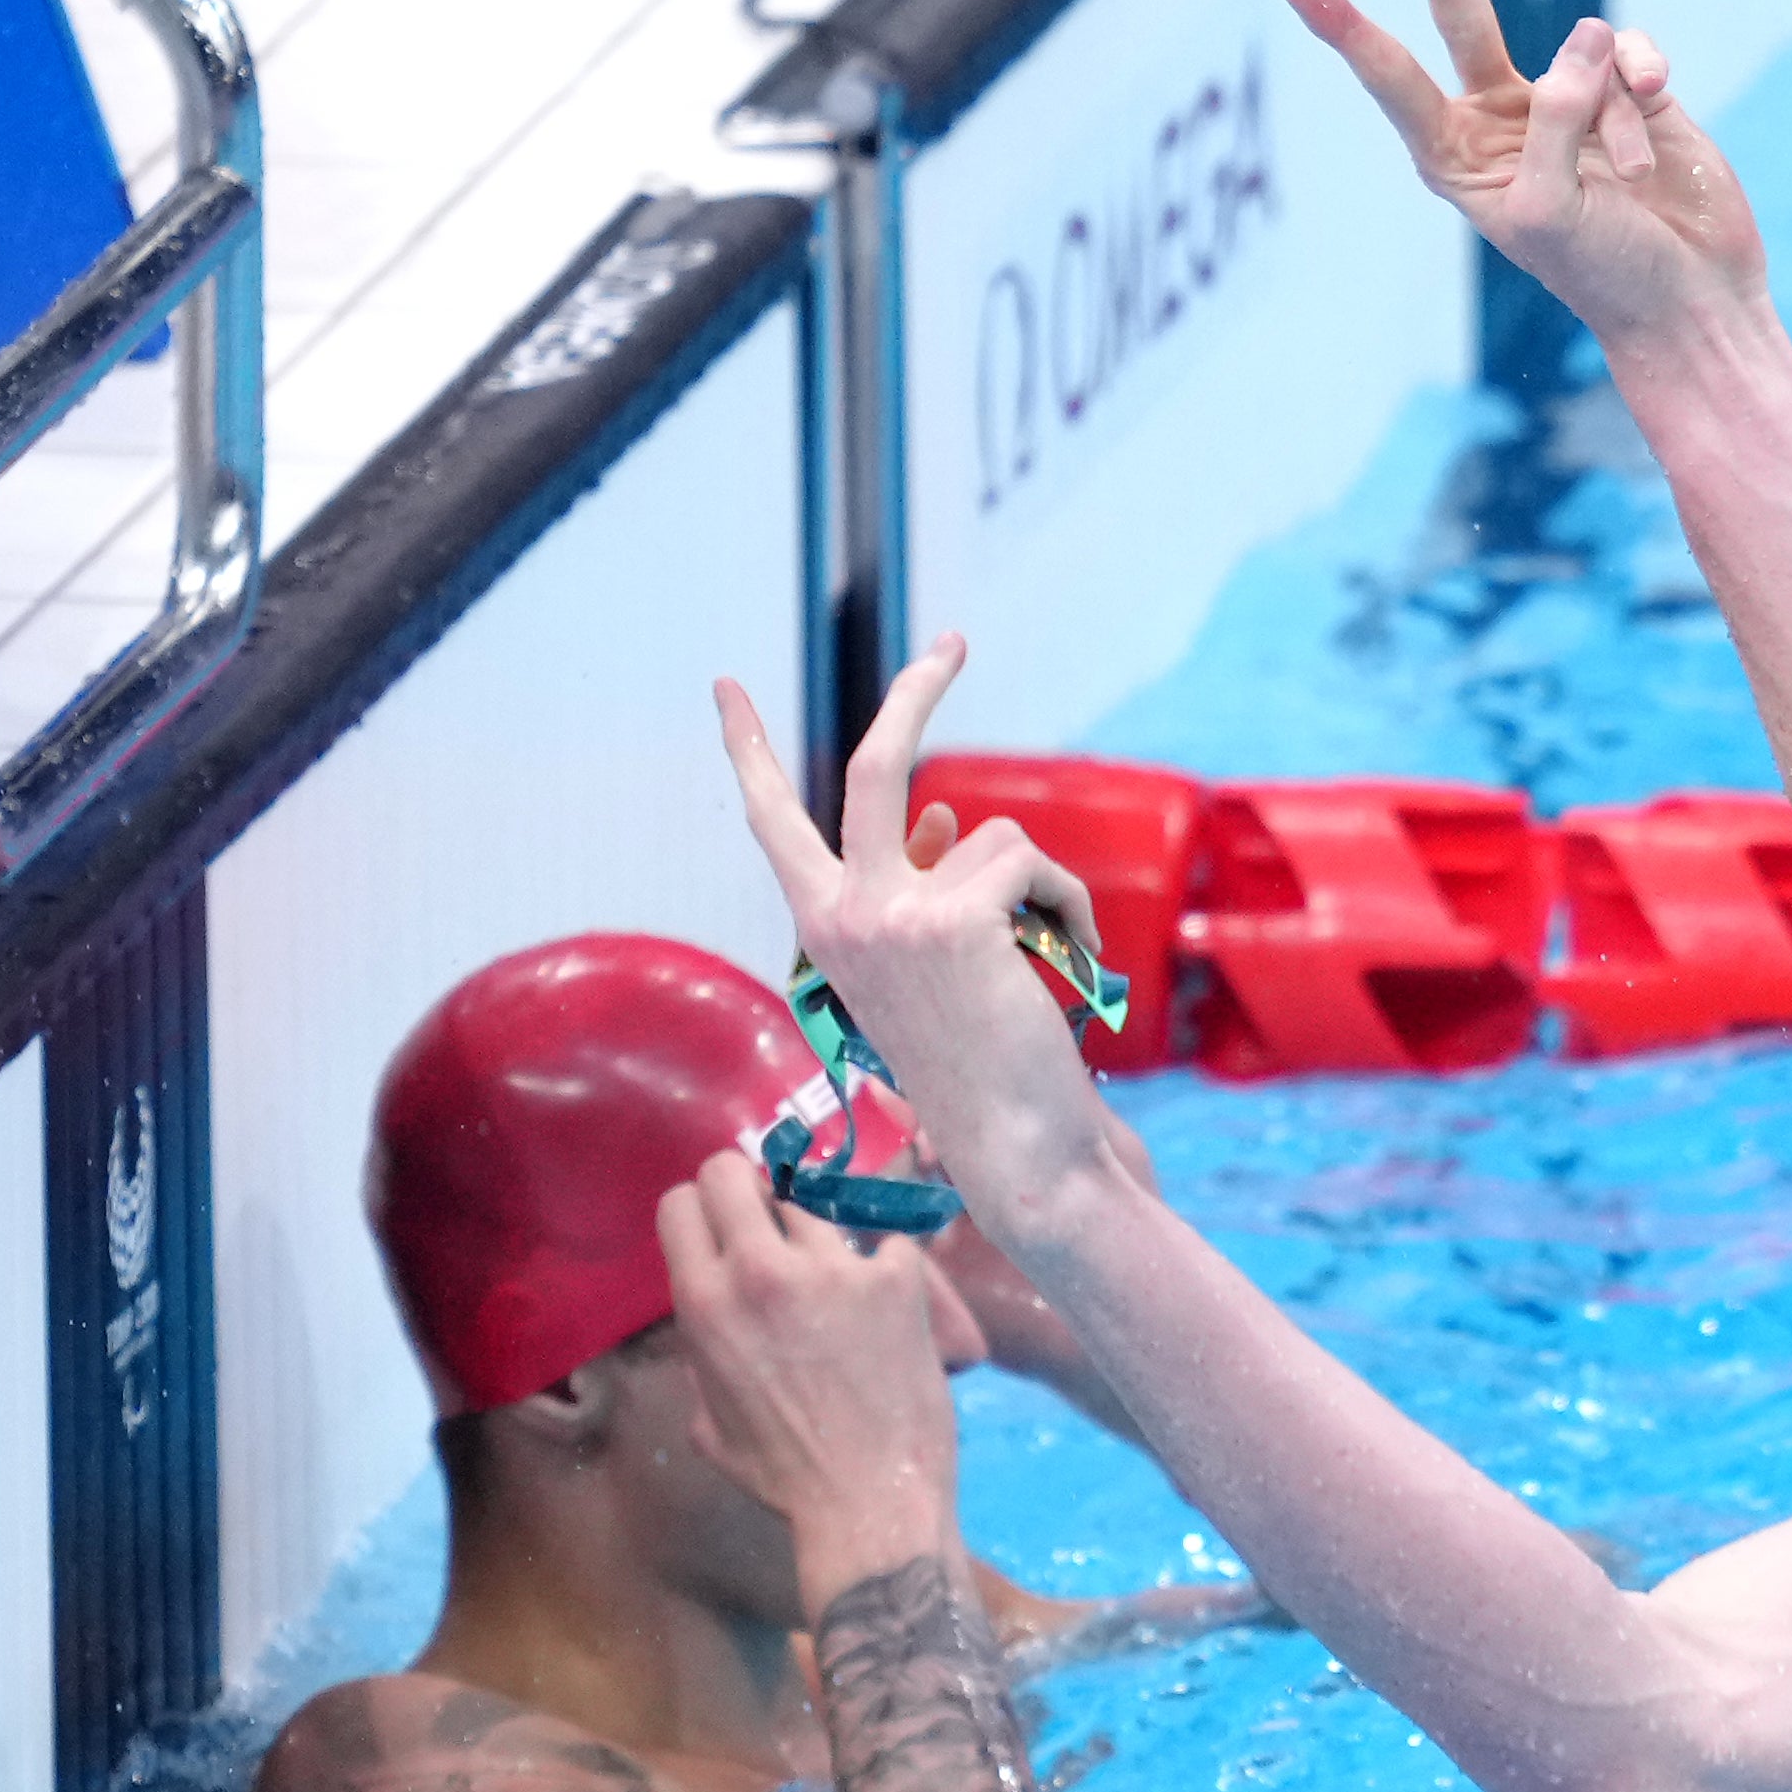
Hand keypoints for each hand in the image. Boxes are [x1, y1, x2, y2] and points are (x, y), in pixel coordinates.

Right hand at [656, 1150, 979, 1601]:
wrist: (871, 1500)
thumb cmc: (784, 1475)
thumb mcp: (707, 1417)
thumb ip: (700, 1352)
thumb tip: (711, 1319)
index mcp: (704, 1301)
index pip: (680, 1202)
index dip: (700, 1211)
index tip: (720, 1228)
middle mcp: (762, 1269)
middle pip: (734, 1172)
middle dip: (747, 1188)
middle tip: (770, 1220)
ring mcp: (835, 1268)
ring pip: (812, 1200)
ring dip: (818, 1229)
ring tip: (835, 1274)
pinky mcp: (899, 1276)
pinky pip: (887, 1234)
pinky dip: (887, 1256)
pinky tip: (889, 1290)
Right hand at [715, 637, 1122, 1237]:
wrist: (1018, 1148)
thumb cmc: (983, 1073)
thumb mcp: (932, 971)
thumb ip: (920, 890)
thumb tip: (937, 818)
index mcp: (824, 930)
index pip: (772, 822)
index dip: (751, 751)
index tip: (727, 690)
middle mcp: (843, 915)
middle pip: (871, 768)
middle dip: (917, 693)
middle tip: (954, 643)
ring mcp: (893, 913)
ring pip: (989, 837)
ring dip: (1036, 890)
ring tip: (1042, 962)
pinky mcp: (954, 916)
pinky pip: (1030, 865)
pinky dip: (1064, 908)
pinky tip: (1064, 965)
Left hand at [1277, 0, 1768, 350]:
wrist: (1695, 302)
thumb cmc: (1609, 275)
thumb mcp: (1552, 209)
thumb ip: (1552, 117)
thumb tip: (1586, 37)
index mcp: (1458, 160)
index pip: (1394, 79)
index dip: (1346, 27)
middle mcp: (1504, 120)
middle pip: (1459, 16)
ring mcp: (1568, 100)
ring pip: (1575, 48)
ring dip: (1607, 109)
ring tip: (1631, 175)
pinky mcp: (1630, 89)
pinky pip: (1627, 49)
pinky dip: (1643, 81)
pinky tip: (1660, 115)